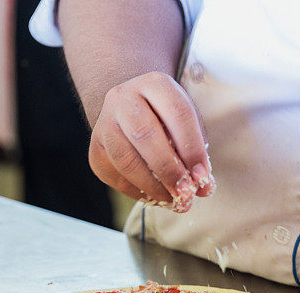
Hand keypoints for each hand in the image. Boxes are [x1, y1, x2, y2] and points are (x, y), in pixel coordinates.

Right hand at [88, 71, 213, 212]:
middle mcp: (124, 97)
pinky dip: (137, 191)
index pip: (177, 114)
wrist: (130, 110)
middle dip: (169, 170)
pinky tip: (155, 197)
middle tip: (186, 193)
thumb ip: (196, 153)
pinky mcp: (95, 148)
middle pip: (145, 135)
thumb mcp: (185, 124)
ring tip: (172, 201)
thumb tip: (203, 188)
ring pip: (125, 159)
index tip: (203, 177)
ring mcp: (104, 122)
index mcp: (155, 84)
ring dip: (152, 186)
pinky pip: (115, 175)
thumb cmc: (166, 119)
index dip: (192, 149)